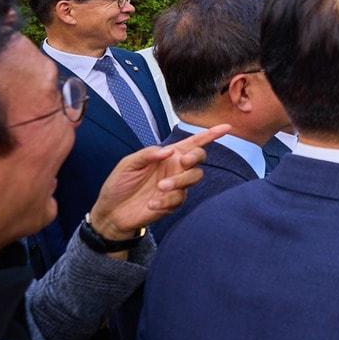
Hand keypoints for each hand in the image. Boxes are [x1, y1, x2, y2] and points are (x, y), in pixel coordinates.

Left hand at [87, 125, 227, 239]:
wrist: (111, 212)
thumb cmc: (119, 184)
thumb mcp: (128, 163)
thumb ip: (148, 153)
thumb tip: (169, 151)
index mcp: (167, 155)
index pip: (193, 143)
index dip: (210, 134)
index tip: (227, 127)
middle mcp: (175, 168)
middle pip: (199, 158)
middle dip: (194, 158)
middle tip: (182, 162)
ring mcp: (176, 186)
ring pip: (194, 178)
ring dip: (179, 181)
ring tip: (159, 188)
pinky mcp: (173, 203)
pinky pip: (180, 199)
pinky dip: (166, 200)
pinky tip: (152, 203)